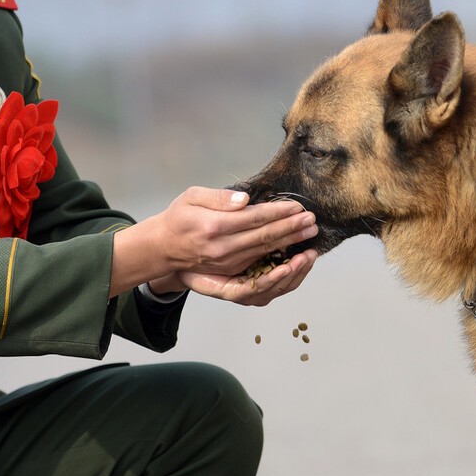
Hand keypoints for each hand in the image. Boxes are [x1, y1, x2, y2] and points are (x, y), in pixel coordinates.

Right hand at [110, 187, 316, 296]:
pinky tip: (296, 262)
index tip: (298, 207)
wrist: (163, 249)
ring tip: (310, 240)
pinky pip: (260, 276)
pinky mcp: (230, 278)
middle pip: (265, 239)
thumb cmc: (179, 219)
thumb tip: (244, 200)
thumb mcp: (191, 197)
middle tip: (312, 221)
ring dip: (291, 250)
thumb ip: (218, 197)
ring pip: (266, 259)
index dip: (279, 213)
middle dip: (292, 230)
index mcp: (213, 227)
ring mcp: (227, 267)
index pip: (255, 219)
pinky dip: (280, 270)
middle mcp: (222, 250)